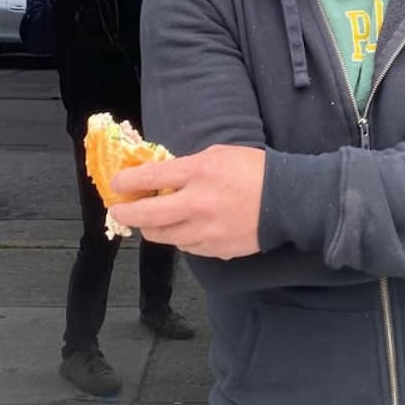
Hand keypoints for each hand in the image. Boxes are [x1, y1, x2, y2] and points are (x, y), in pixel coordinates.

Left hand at [109, 144, 265, 258]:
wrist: (287, 200)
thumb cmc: (254, 170)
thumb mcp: (218, 154)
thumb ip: (188, 166)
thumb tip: (161, 177)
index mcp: (199, 173)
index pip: (150, 178)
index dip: (126, 182)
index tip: (116, 184)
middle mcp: (197, 204)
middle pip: (147, 215)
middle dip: (126, 213)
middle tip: (119, 210)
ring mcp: (205, 231)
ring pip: (163, 236)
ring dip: (153, 227)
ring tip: (154, 219)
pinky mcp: (215, 250)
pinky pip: (185, 246)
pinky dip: (180, 236)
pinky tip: (186, 227)